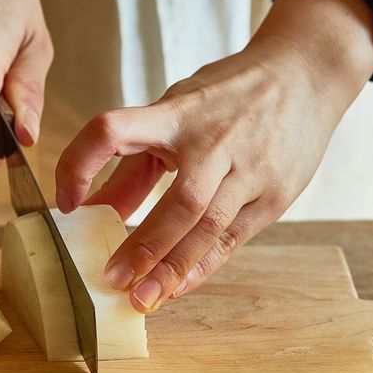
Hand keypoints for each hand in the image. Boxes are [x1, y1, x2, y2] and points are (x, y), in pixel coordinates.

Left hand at [55, 0, 372, 312]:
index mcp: (176, 114)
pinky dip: (202, 266)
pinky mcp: (276, 195)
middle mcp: (215, 143)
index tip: (66, 202)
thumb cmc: (228, 95)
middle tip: (111, 279)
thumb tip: (94, 212)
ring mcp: (251, 170)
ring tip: (142, 299)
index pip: (112, 130)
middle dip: (143, 245)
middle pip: (179, 201)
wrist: (307, 73)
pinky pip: (233, 239)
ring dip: (172, 268)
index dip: (80, 164)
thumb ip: (134, 164)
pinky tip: (176, 288)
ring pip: (209, 227)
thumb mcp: (174, 112)